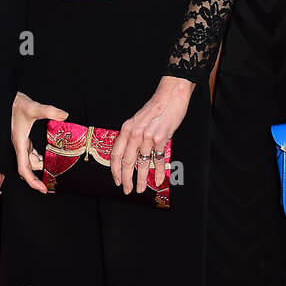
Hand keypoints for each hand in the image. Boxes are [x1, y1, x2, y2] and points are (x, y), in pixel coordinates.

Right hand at [10, 91, 65, 193]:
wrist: (5, 99)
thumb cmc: (15, 104)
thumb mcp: (33, 108)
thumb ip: (49, 111)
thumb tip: (64, 115)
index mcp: (19, 143)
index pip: (24, 169)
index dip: (32, 181)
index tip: (42, 189)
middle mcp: (20, 146)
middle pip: (28, 168)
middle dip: (39, 176)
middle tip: (52, 182)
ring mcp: (21, 143)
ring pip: (30, 161)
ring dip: (40, 166)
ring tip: (54, 169)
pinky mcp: (23, 138)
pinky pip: (30, 154)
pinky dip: (38, 158)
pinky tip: (47, 157)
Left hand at [112, 76, 193, 195]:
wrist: (171, 95)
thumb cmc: (156, 107)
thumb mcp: (138, 120)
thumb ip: (133, 136)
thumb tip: (131, 155)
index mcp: (127, 128)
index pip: (116, 154)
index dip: (115, 170)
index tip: (117, 180)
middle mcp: (135, 133)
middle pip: (127, 162)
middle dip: (126, 179)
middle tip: (127, 190)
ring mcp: (148, 136)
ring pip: (142, 163)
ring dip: (142, 179)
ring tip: (141, 189)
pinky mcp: (161, 138)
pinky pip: (157, 160)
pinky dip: (157, 172)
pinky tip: (157, 180)